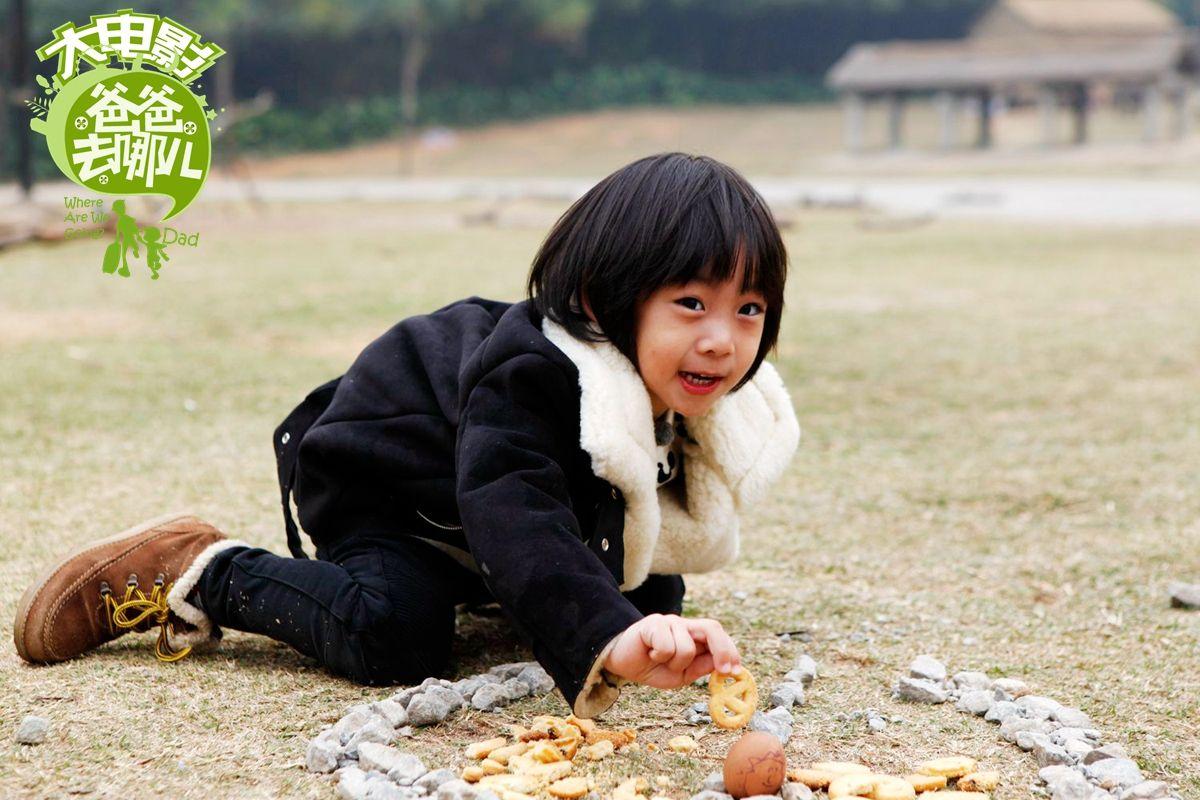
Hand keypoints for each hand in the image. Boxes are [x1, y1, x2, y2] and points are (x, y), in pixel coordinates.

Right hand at [602, 614, 741, 689]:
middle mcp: (684, 626)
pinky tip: (649, 654)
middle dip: (723, 650)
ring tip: (660, 661)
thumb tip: (724, 667)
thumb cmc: (652, 667)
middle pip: (712, 628)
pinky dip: (659, 657)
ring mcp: (669, 622)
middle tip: (724, 670)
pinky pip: (666, 646)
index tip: (736, 671)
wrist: (621, 662)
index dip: (730, 651)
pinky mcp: (653, 623)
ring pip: (687, 647)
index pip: (718, 635)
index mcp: (694, 637)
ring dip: (675, 663)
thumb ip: (700, 668)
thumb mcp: (681, 675)